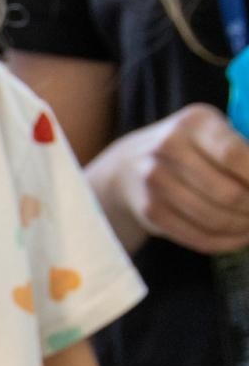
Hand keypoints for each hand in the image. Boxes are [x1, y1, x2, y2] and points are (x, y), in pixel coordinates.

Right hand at [92, 103, 248, 254]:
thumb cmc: (188, 148)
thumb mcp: (212, 132)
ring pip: (216, 219)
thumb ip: (245, 149)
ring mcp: (155, 182)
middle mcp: (168, 149)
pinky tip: (242, 236)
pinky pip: (199, 237)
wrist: (128, 167)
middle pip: (229, 194)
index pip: (235, 156)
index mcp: (193, 123)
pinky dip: (228, 242)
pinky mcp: (151, 212)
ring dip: (246, 228)